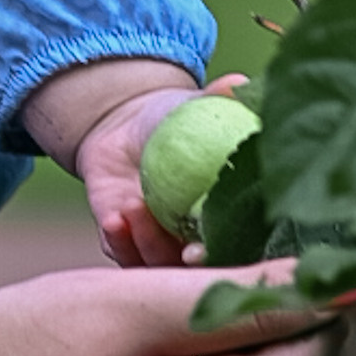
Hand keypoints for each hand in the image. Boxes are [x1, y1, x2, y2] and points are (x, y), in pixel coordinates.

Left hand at [79, 71, 257, 266]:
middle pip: (201, 274)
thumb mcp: (199, 107)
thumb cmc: (178, 118)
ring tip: (138, 209)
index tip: (229, 246)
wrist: (127, 123)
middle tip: (187, 252)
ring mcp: (159, 245)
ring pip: (157, 267)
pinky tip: (115, 219)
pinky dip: (118, 241)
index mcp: (229, 217)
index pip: (239, 246)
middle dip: (194, 269)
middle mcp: (196, 240)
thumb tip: (240, 81)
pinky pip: (121, 252)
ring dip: (148, 245)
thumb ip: (221, 100)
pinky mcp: (124, 241)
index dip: (235, 253)